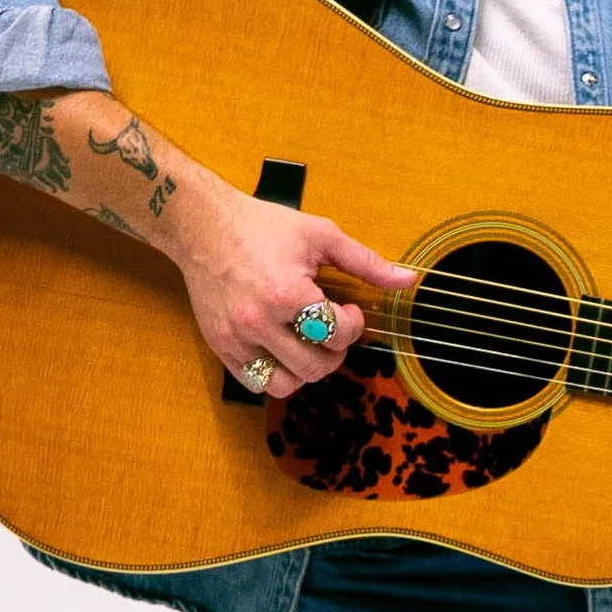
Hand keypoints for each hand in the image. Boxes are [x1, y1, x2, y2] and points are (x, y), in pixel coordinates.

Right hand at [170, 175, 415, 391]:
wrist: (203, 227)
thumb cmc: (263, 227)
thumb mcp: (320, 235)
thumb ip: (365, 262)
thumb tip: (408, 280)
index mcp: (287, 293)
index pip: (337, 334)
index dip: (353, 325)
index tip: (347, 309)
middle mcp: (259, 322)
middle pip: (315, 367)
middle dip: (334, 351)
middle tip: (330, 329)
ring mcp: (236, 339)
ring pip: (286, 385)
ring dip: (305, 370)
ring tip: (307, 343)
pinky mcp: (220, 347)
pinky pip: (256, 382)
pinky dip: (276, 374)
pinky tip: (282, 349)